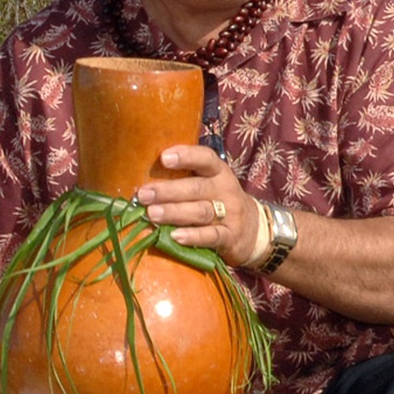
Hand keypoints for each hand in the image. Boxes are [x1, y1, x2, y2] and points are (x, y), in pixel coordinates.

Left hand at [136, 144, 263, 267]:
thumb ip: (185, 177)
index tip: (163, 157)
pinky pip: (212, 236)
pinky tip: (175, 236)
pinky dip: (193, 236)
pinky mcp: (230, 237)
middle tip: (143, 194)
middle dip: (168, 190)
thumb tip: (139, 170)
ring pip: (201, 211)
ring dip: (174, 212)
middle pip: (197, 188)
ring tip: (151, 215)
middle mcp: (225, 190)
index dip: (186, 156)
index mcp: (218, 172)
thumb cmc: (218, 201)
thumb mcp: (209, 183)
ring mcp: (230, 214)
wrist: (254, 229)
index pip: (205, 159)